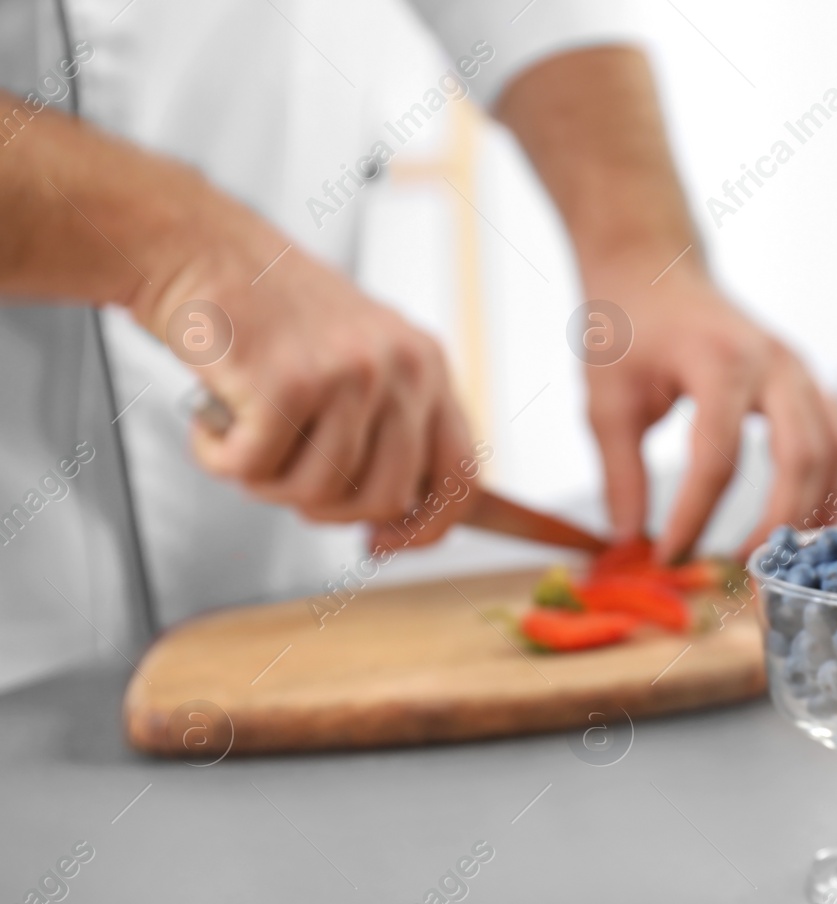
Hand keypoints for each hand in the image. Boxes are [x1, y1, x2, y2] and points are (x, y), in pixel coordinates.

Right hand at [139, 210, 474, 551]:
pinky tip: (212, 424)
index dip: (426, 528)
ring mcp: (350, 374)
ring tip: (244, 436)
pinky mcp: (288, 382)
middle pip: (385, 498)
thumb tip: (394, 522)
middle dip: (325, 507)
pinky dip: (220, 461)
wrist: (196, 248)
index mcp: (428, 366)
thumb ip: (388, 429)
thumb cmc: (268, 317)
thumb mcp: (359, 360)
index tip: (381, 544)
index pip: (460, 475)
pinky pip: (255, 471)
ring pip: (318, 493)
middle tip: (281, 472)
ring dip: (267, 483)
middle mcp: (402, 368)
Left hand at [581, 265, 836, 561]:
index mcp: (718, 362)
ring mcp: (799, 368)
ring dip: (815, 509)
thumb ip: (620, 475)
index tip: (668, 556)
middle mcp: (772, 363)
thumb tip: (632, 543)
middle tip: (741, 569)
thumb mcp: (607, 401)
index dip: (695, 517)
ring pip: (833, 450)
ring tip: (782, 556)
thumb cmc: (627, 328)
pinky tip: (811, 521)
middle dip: (774, 523)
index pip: (717, 459)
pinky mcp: (808, 379)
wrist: (654, 267)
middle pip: (799, 457)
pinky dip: (834, 483)